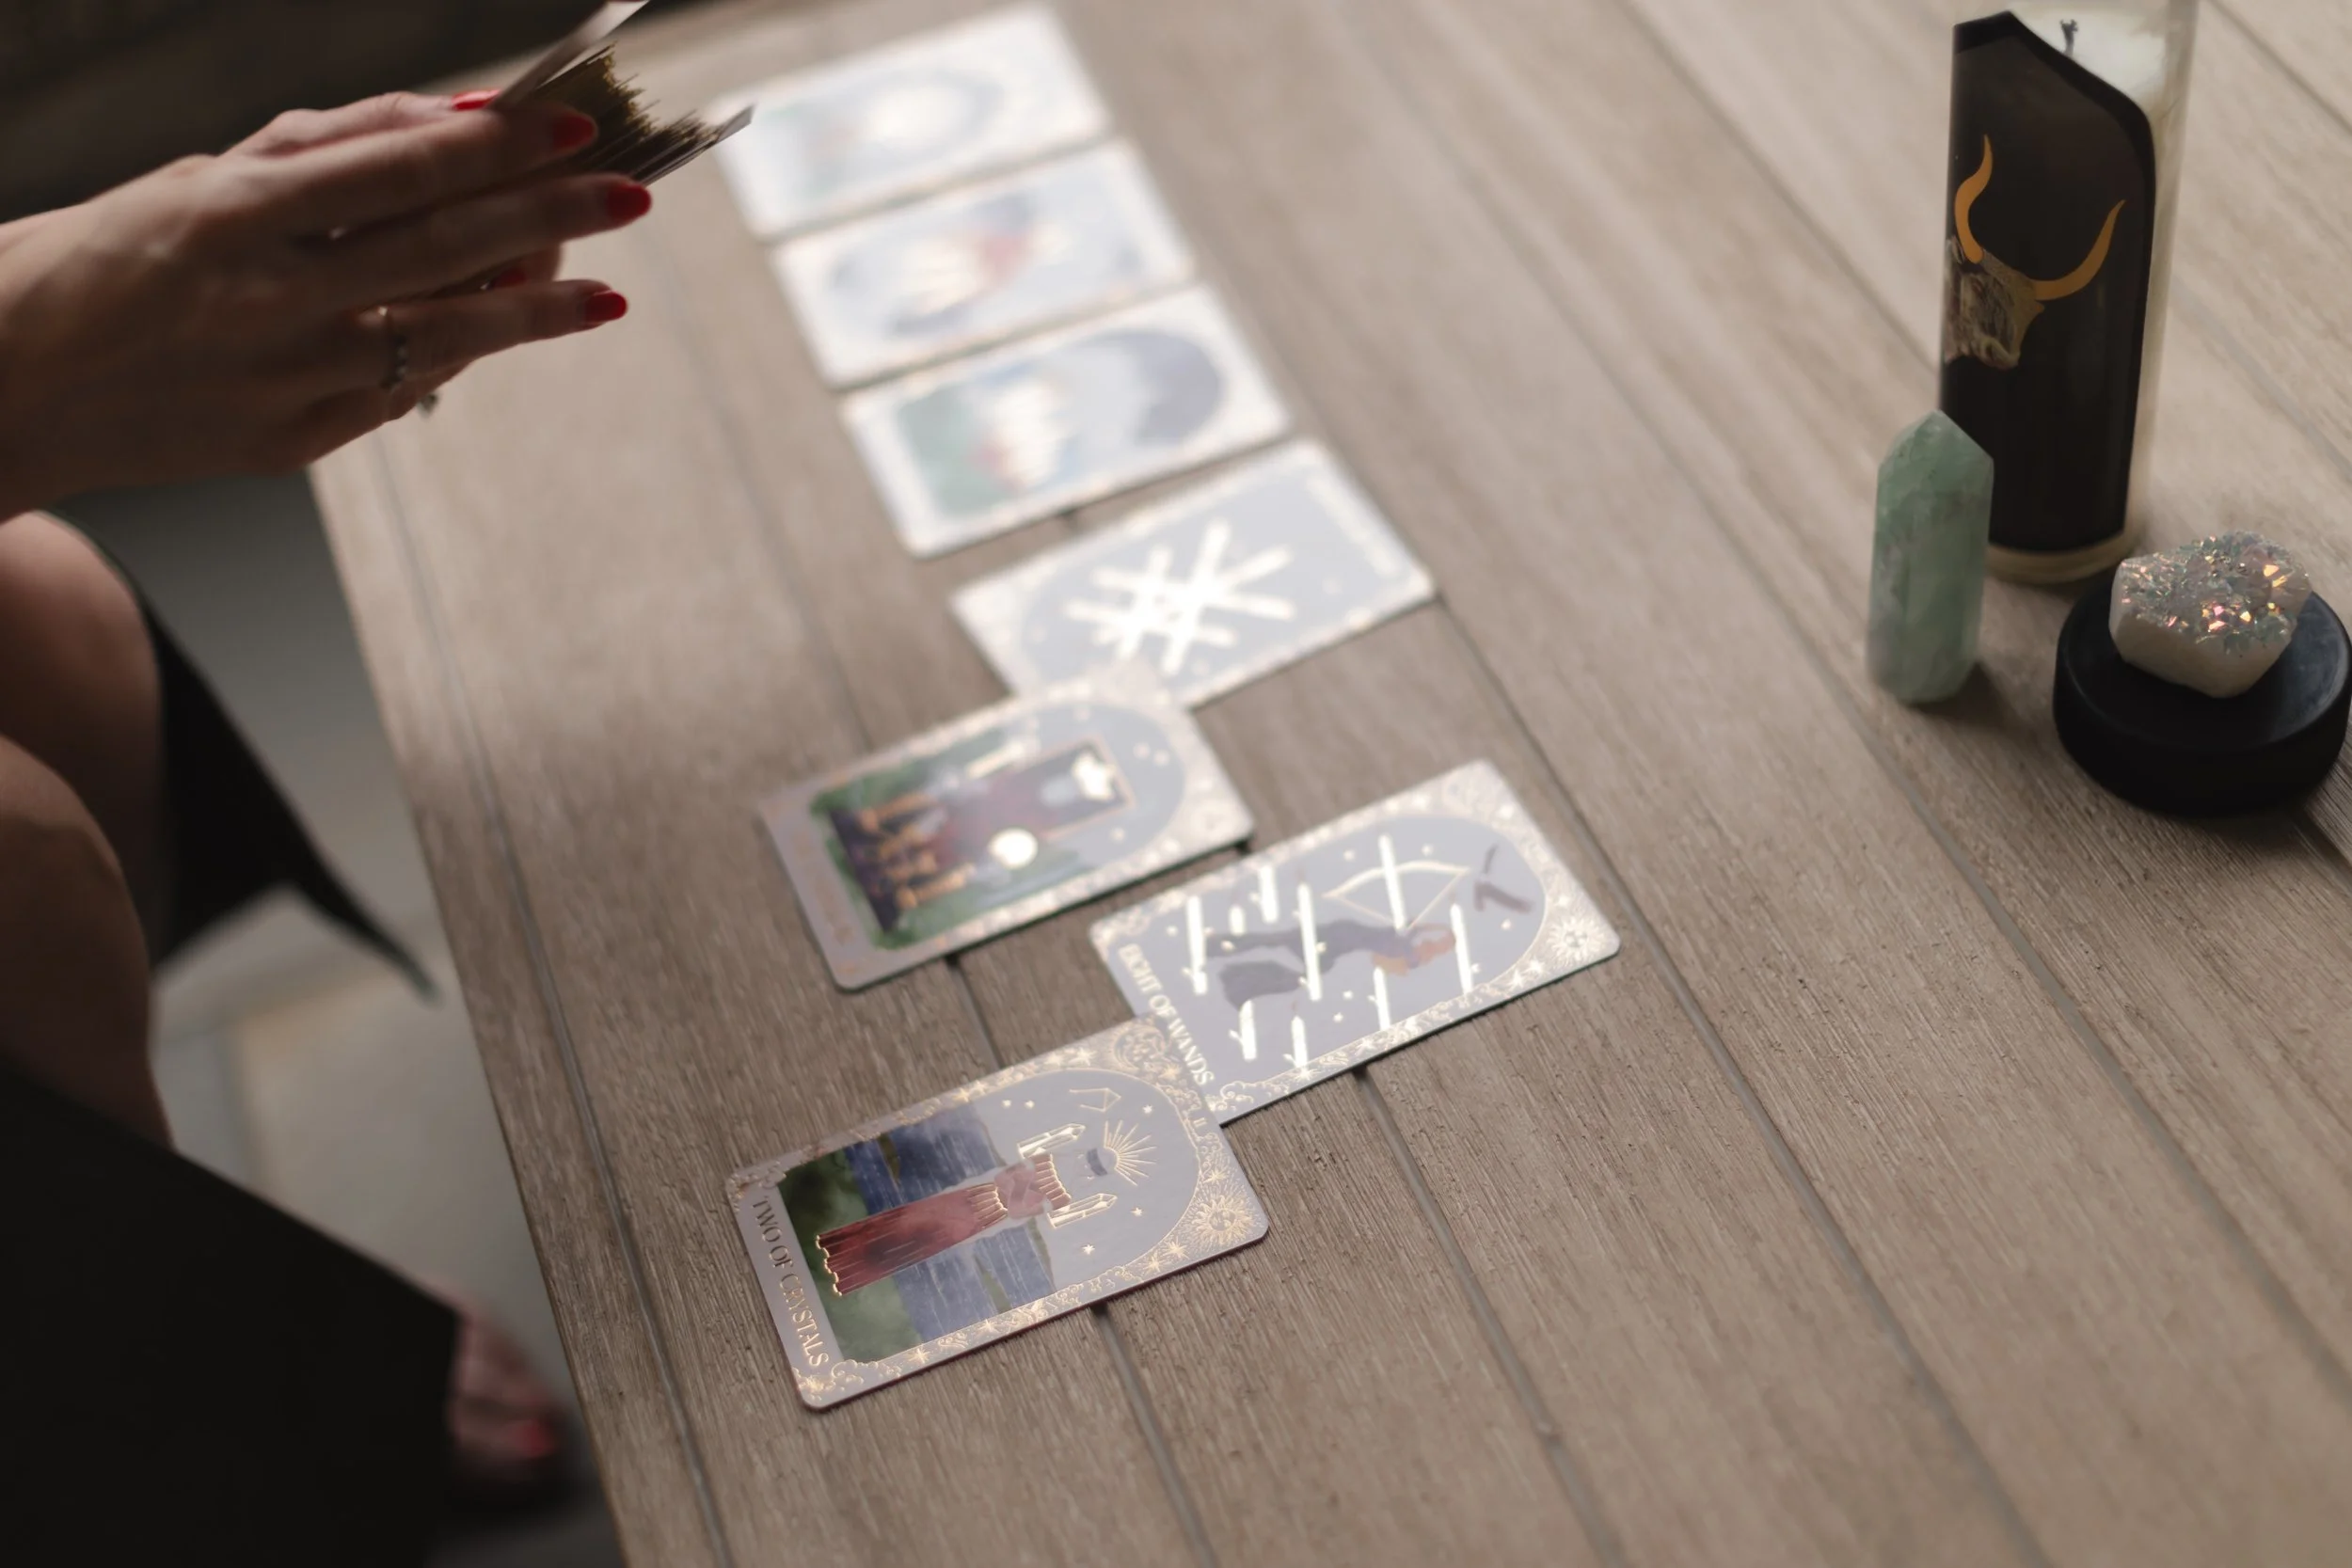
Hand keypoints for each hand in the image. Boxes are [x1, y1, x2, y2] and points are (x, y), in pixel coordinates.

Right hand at [0, 91, 652, 515]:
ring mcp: (283, 379)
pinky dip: (463, 352)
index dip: (495, 150)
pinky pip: (402, 390)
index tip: (570, 132)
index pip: (395, 171)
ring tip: (607, 290)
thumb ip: (321, 150)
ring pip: (442, 335)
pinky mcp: (291, 441)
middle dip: (547, 219)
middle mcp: (264, 299)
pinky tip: (515, 327)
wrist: (7, 386)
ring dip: (538, 310)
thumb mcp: (195, 180)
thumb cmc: (102, 260)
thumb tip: (446, 118)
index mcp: (229, 215)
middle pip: (441, 248)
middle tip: (627, 196)